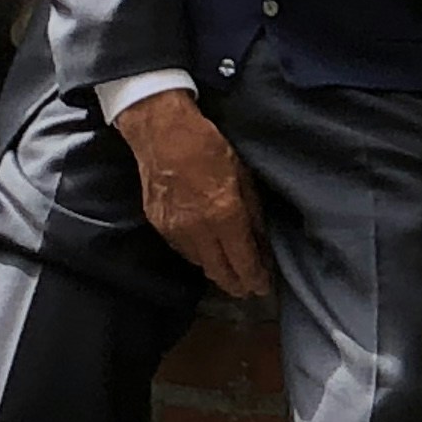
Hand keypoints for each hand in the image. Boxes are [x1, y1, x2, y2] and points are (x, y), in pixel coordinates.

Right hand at [115, 90, 265, 298]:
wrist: (161, 133)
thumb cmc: (208, 146)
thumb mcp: (243, 176)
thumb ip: (253, 213)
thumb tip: (261, 243)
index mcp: (224, 215)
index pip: (243, 261)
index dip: (255, 279)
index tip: (263, 288)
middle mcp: (199, 230)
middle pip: (220, 272)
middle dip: (236, 284)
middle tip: (248, 289)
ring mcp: (175, 231)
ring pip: (200, 264)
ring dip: (216, 270)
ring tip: (228, 271)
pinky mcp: (158, 227)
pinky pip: (183, 250)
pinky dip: (198, 255)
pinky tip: (206, 250)